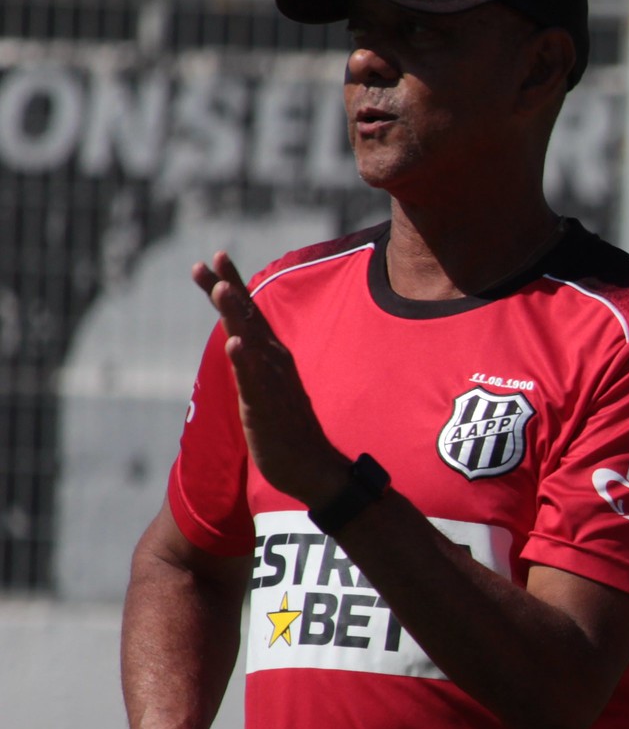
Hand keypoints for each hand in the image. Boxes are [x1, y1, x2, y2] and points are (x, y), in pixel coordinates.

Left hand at [193, 251, 348, 506]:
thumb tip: (245, 341)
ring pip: (252, 344)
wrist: (316, 471)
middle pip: (249, 320)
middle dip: (229, 288)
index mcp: (272, 358)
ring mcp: (272, 386)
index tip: (215, 257)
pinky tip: (235, 344)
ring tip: (222, 290)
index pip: (250, 315)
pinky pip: (254, 383)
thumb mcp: (270, 390)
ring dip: (238, 317)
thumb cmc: (291, 432)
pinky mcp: (267, 410)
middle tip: (212, 259)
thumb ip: (258, 365)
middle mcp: (274, 365)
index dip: (233, 285)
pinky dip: (245, 363)